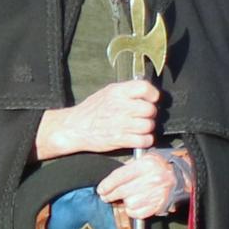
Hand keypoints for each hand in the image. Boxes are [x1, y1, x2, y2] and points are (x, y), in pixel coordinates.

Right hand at [36, 77, 160, 159]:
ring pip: (149, 126)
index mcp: (118, 92)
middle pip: (150, 109)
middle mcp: (121, 106)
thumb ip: (127, 91)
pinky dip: (145, 140)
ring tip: (140, 127)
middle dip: (150, 114)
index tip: (152, 99)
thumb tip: (146, 93)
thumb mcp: (107, 92)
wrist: (75, 127)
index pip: (145, 88)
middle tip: (144, 116)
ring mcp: (121, 124)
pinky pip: (144, 140)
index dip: (152, 94)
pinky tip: (139, 138)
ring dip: (147, 128)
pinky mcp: (120, 139)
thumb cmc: (92, 110)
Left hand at [100, 144, 192, 221]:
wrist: (183, 176)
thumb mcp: (147, 158)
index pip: (119, 177)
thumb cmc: (163, 165)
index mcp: (146, 166)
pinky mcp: (157, 206)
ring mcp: (154, 194)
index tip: (101, 189)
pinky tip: (134, 205)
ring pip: (128, 203)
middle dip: (110, 195)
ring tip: (125, 198)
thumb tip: (113, 180)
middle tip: (105, 196)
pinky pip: (137, 213)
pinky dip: (133, 211)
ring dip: (124, 202)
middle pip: (121, 191)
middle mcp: (150, 180)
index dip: (107, 184)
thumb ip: (130, 167)